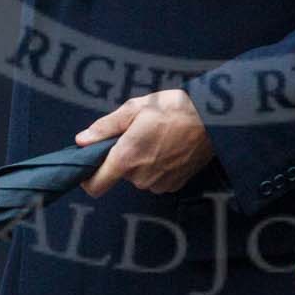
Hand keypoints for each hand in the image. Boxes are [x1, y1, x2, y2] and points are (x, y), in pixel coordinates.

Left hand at [76, 90, 213, 197]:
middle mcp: (141, 177)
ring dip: (141, 161)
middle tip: (137, 133)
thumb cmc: (173, 109)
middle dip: (123, 156)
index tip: (90, 164)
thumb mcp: (135, 108)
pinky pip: (155, 179)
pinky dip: (157, 166)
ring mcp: (159, 184)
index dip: (88, 178)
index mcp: (127, 157)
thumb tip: (82, 141)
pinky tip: (169, 147)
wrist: (212, 120)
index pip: (96, 185)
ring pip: (138, 176)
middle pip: (119, 174)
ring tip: (157, 138)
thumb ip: (105, 127)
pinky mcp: (174, 185)